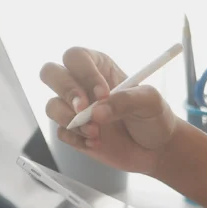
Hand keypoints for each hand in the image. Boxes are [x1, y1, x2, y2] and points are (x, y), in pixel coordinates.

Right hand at [40, 48, 178, 174]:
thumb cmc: (154, 118)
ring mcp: (75, 109)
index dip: (85, 73)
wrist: (156, 150)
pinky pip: (61, 132)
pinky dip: (76, 140)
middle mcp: (82, 84)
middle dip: (66, 92)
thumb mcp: (150, 102)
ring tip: (97, 133)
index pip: (76, 57)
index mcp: (99, 67)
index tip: (103, 94)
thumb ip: (126, 100)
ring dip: (71, 121)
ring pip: (52, 106)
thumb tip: (97, 111)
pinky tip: (97, 144)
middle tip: (85, 111)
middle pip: (51, 74)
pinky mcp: (74, 132)